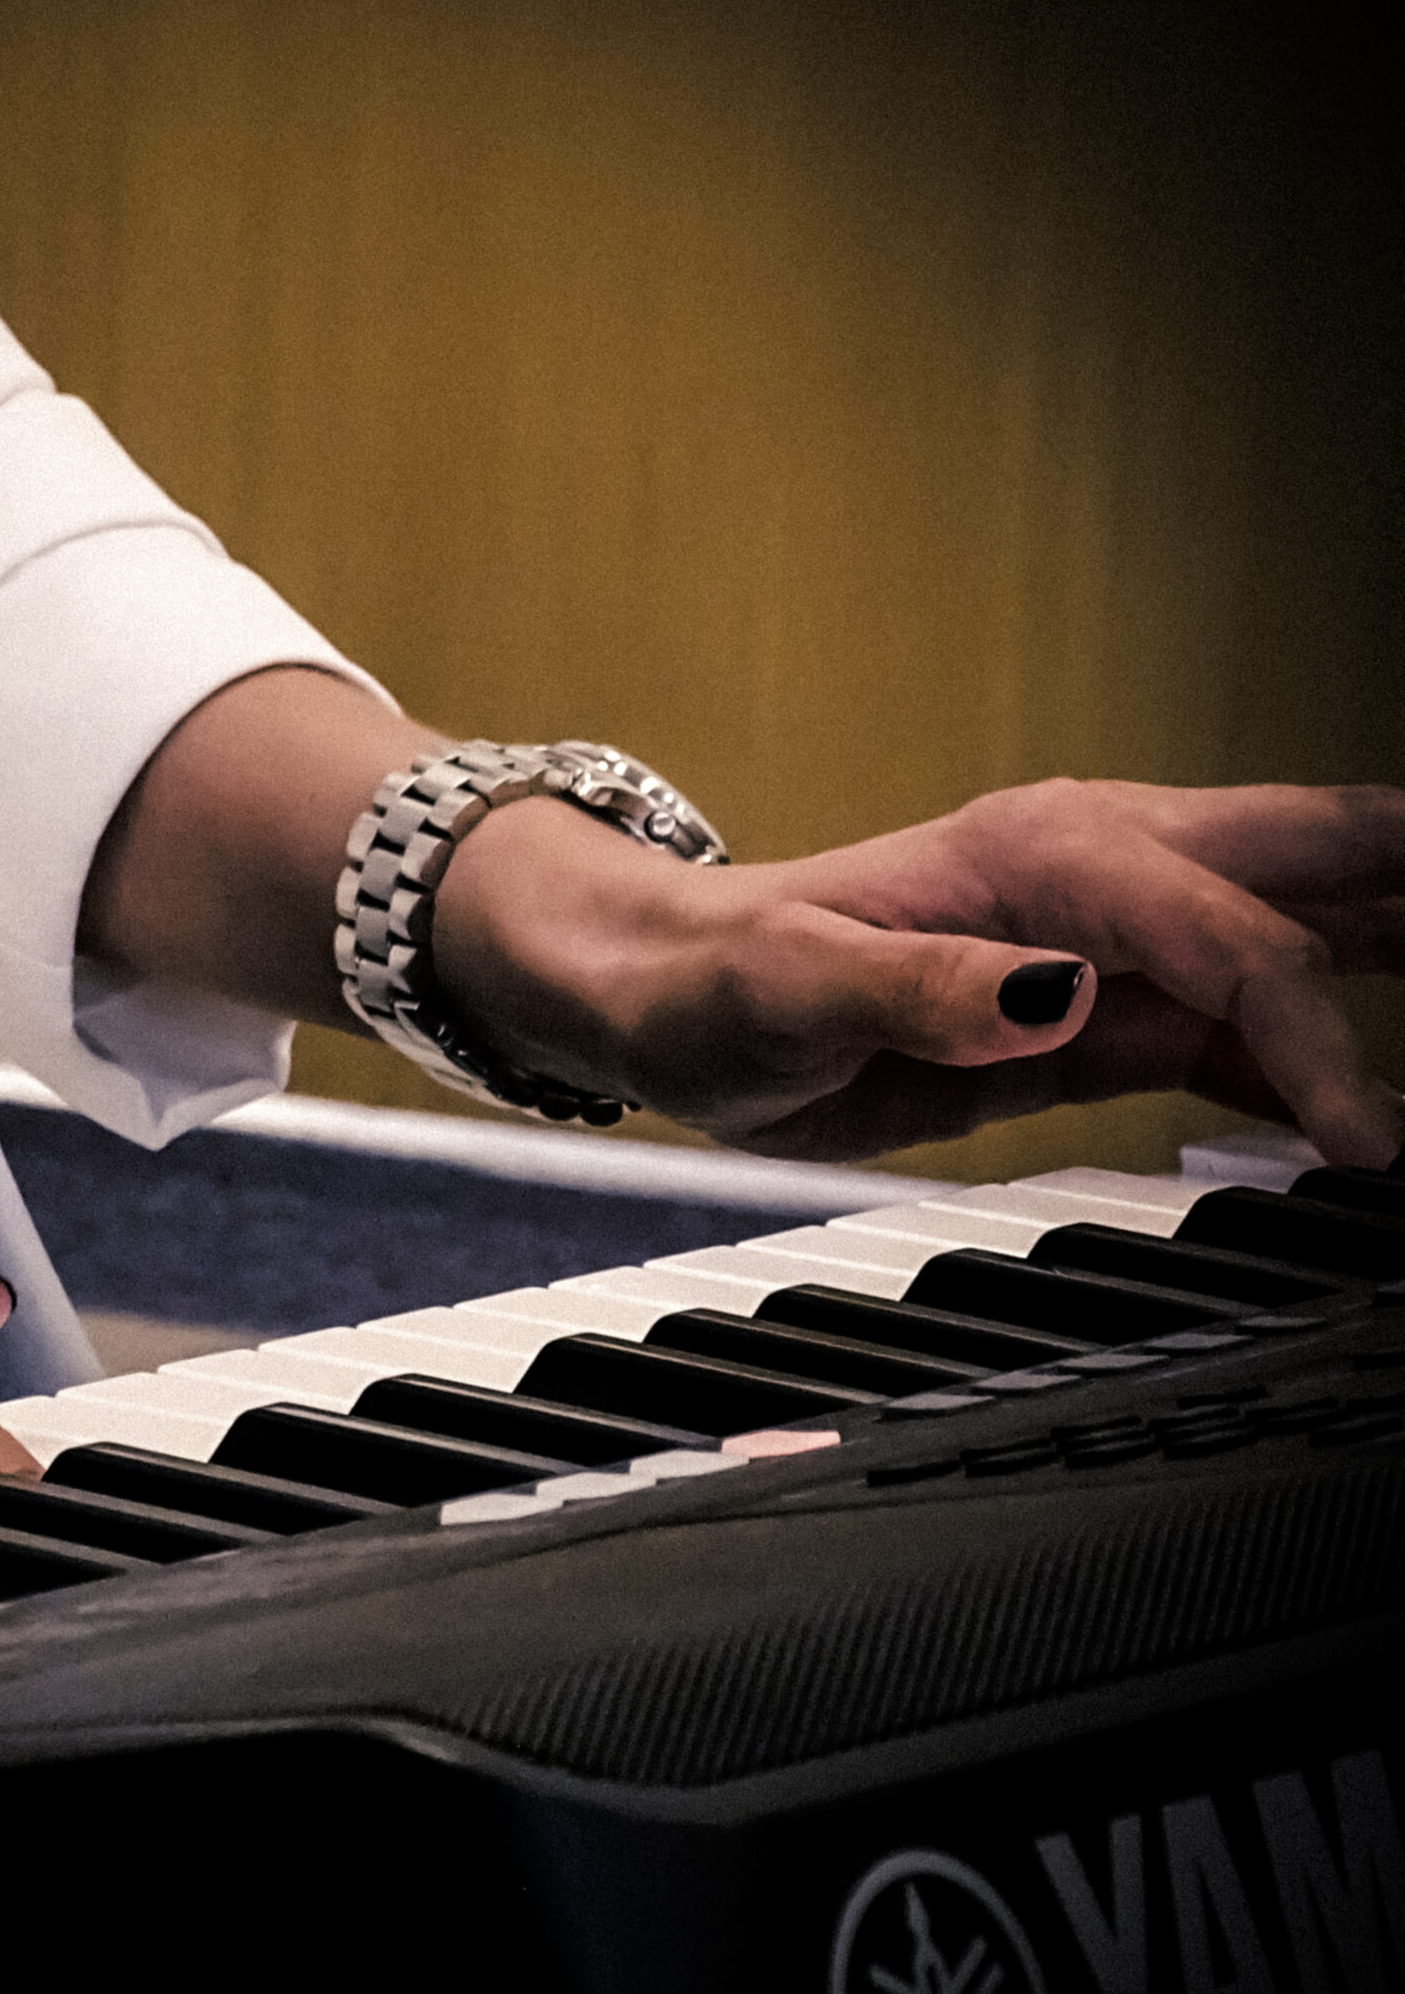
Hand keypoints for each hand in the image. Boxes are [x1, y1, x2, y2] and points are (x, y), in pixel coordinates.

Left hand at [432, 775, 1404, 1164]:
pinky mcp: (1106, 1009)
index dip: (1313, 1030)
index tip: (1370, 1140)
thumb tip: (1050, 992)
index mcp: (1045, 853)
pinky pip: (1253, 1022)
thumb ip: (913, 987)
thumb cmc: (706, 980)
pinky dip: (1336, 1051)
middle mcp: (1105, 873)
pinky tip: (1379, 1105)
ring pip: (1315, 927)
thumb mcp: (781, 990)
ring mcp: (1116, 937)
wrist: (659, 996)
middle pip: (1327, 861)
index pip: (1229, 938)